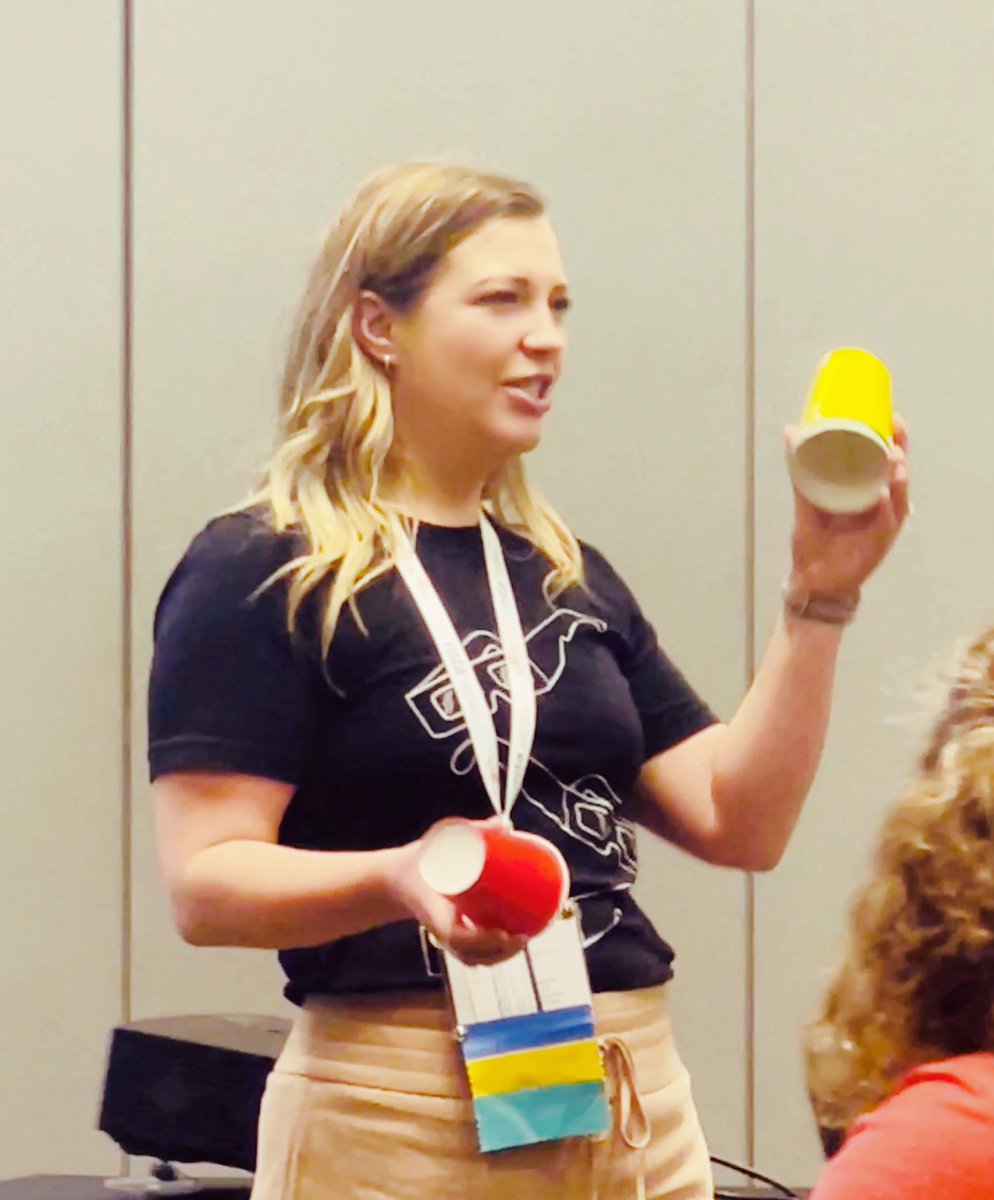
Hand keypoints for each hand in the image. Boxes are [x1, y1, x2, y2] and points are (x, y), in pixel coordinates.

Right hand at [389, 818, 527, 967]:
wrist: (397, 879)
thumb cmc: (421, 861)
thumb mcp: (440, 841)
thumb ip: (473, 831)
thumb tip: (505, 824)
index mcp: (433, 911)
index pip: (456, 935)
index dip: (481, 940)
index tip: (503, 933)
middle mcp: (439, 930)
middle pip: (470, 954)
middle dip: (499, 952)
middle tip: (523, 936)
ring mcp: (444, 937)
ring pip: (472, 958)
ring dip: (499, 956)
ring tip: (523, 940)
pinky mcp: (450, 937)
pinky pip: (471, 954)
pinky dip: (491, 956)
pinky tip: (511, 947)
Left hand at [785, 413, 909, 596]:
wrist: (811, 581)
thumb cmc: (814, 543)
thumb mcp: (806, 502)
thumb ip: (799, 472)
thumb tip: (792, 432)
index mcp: (867, 494)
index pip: (887, 462)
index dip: (894, 439)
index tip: (891, 417)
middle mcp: (880, 508)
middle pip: (899, 475)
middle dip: (901, 452)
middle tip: (896, 432)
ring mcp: (881, 526)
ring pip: (899, 498)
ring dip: (898, 478)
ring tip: (894, 459)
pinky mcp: (877, 545)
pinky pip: (885, 524)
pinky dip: (885, 509)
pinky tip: (883, 495)